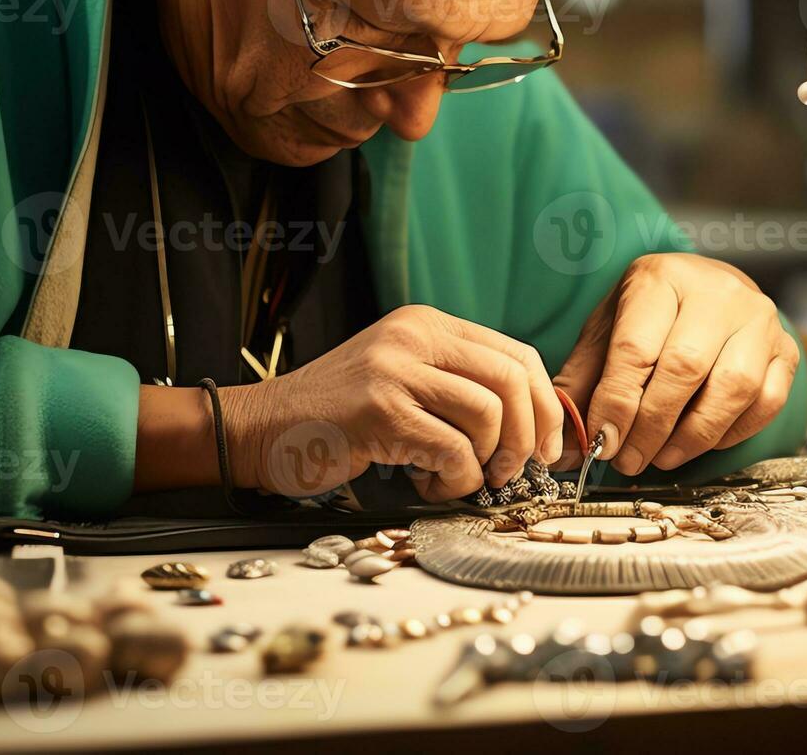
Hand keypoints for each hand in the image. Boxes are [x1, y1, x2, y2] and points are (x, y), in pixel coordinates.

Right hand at [225, 305, 563, 501]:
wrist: (260, 429)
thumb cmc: (338, 417)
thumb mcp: (401, 377)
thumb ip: (456, 384)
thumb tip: (530, 423)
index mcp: (427, 324)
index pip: (517, 354)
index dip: (544, 406)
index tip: (546, 448)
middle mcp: (415, 336)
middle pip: (512, 381)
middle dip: (528, 437)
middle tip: (511, 472)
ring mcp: (396, 370)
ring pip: (489, 416)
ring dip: (485, 462)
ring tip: (455, 475)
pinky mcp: (380, 411)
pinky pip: (453, 450)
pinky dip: (454, 479)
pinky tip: (425, 481)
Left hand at [553, 253, 798, 474]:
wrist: (706, 289)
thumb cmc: (651, 315)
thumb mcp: (606, 331)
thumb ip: (582, 383)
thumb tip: (563, 447)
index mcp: (661, 278)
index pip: (637, 347)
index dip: (617, 402)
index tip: (601, 441)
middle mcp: (717, 292)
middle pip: (685, 368)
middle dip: (652, 426)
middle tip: (628, 460)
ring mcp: (759, 319)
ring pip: (733, 388)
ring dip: (692, 436)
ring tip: (660, 457)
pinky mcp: (787, 349)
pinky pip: (766, 403)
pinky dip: (731, 433)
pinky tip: (700, 442)